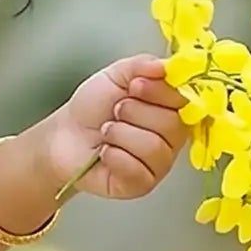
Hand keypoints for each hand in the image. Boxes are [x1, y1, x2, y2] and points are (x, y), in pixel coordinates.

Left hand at [50, 52, 185, 203]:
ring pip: (153, 147)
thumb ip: (142, 66)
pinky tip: (104, 152)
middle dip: (134, 113)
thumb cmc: (93, 107)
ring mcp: (158, 164)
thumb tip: (167, 66)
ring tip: (105, 132)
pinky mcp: (141, 184)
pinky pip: (138, 171)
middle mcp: (171, 138)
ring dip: (120, 134)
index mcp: (171, 109)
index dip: (159, 92)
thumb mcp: (116, 76)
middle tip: (115, 111)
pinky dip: (114, 156)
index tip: (134, 86)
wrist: (64, 134)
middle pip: (172, 125)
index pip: (186, 100)